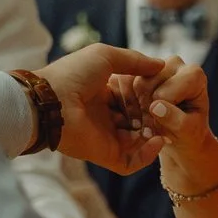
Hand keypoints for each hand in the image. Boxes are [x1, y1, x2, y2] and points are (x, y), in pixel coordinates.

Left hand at [44, 44, 172, 172]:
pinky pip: (132, 162)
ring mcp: (106, 136)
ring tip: (165, 125)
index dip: (149, 94)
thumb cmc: (73, 74)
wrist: (50, 102)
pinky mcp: (106, 155)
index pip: (133, 97)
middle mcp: (105, 116)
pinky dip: (147, 155)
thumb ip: (135, 60)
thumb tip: (160, 64)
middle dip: (154, 115)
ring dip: (154, 133)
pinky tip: (157, 141)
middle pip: (138, 119)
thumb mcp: (106, 56)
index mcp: (102, 94)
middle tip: (166, 110)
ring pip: (139, 140)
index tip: (163, 90)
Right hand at [137, 60, 217, 194]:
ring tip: (145, 125)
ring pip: (131, 84)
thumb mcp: (188, 131)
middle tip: (150, 130)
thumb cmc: (188, 131)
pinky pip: (121, 83)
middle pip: (145, 85)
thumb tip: (155, 107)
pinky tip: (135, 118)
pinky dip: (124, 104)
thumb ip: (175, 119)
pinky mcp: (138, 68)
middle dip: (145, 112)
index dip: (160, 116)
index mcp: (193, 74)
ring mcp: (154, 64)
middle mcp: (174, 63)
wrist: (181, 133)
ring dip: (134, 109)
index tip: (164, 130)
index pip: (164, 94)